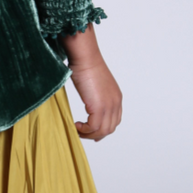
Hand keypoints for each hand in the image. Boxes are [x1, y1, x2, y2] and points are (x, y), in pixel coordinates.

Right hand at [60, 24, 121, 140]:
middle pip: (109, 129)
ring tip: (77, 129)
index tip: (91, 131)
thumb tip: (88, 100)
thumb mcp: (95, 84)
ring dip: (89, 134)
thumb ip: (95, 95)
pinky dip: (84, 130)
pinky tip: (76, 125)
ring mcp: (109, 106)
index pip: (114, 121)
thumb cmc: (86, 65)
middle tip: (81, 132)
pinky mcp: (99, 107)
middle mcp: (115, 103)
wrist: (85, 57)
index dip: (103, 129)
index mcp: (116, 98)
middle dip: (95, 134)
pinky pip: (93, 127)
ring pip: (102, 131)